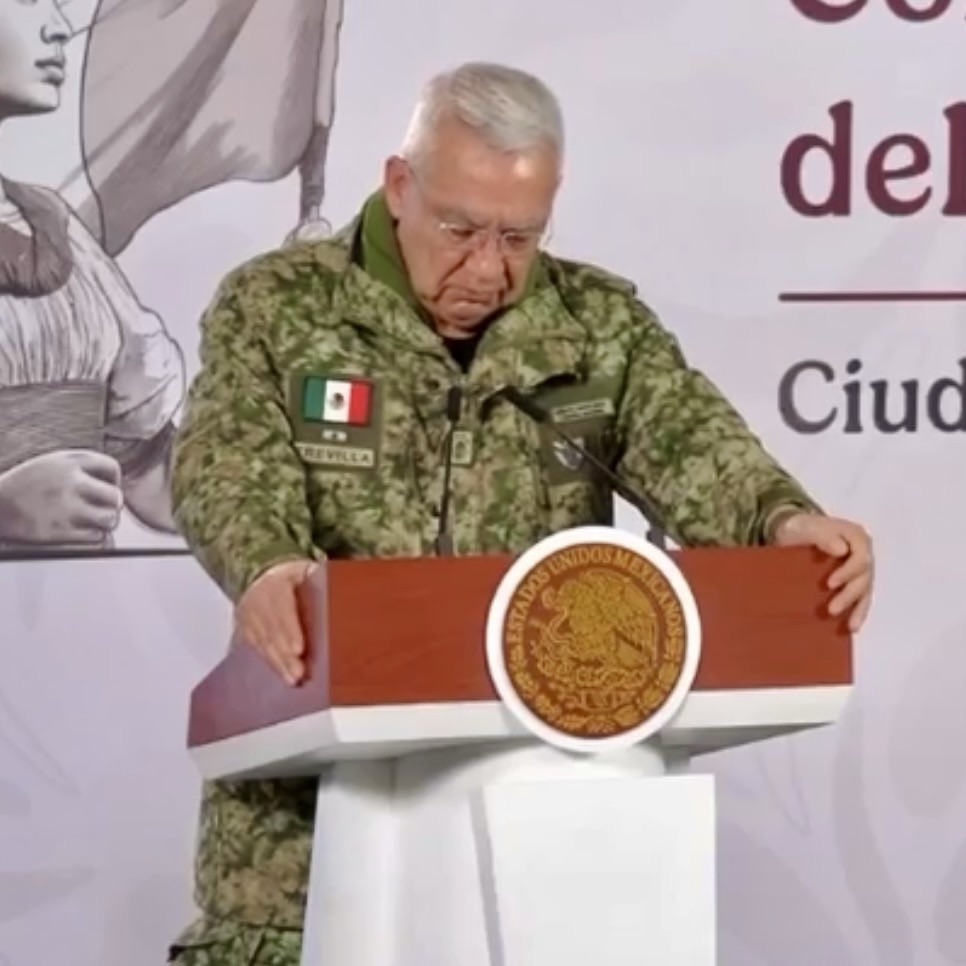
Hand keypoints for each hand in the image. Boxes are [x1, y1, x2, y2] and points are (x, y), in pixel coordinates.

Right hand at [0, 450, 121, 543]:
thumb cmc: (24, 486)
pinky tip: (83, 533)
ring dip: (105, 523)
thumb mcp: (51, 463)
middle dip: (112, 504)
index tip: (106, 487)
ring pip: (109, 518)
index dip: (114, 480)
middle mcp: (69, 482)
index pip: (111, 467)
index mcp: (68, 462)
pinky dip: (93, 537)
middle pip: (115, 496)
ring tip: (95, 522)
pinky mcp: (58, 531)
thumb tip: (113, 481)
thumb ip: (81, 467)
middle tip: (103, 508)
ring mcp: (65, 507)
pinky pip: (95, 537)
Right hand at [234, 559, 316, 684]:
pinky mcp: (245, 630)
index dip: (290, 630)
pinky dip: (270, 664)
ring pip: (263, 644)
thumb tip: (336, 583)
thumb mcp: (303, 569)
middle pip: (272, 632)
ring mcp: (249, 617)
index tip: (299, 649)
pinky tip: (282, 675)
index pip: (282, 609)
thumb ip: (317, 577)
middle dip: (285, 656)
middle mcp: (258, 601)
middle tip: (299, 674)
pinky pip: (257, 649)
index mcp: (275, 584)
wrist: (260, 574)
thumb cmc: (292, 576)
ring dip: (278, 664)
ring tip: (293, 681)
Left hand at [773, 511, 873, 631]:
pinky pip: (858, 598)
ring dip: (857, 609)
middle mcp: (862, 553)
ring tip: (850, 627)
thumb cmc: (799, 527)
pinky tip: (850, 627)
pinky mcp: (851, 581)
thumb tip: (841, 549)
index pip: (860, 558)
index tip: (830, 584)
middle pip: (863, 577)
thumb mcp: (807, 526)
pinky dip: (855, 612)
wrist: (792, 532)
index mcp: (856, 537)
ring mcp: (858, 569)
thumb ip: (824, 534)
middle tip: (832, 610)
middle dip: (849, 595)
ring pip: (864, 591)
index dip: (848, 572)